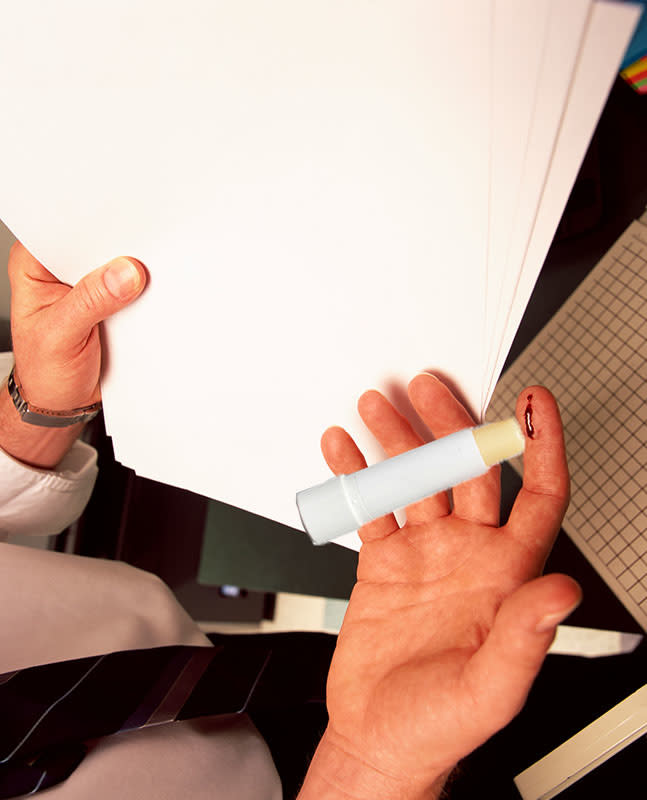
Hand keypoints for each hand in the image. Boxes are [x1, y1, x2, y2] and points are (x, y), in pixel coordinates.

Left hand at [0, 243, 145, 468]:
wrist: (63, 402)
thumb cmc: (44, 372)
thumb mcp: (60, 337)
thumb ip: (90, 302)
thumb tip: (125, 273)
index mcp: (34, 267)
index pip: (62, 232)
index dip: (90, 229)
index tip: (119, 235)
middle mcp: (61, 270)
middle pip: (94, 243)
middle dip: (118, 249)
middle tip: (141, 256)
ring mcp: (89, 284)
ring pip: (117, 264)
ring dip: (136, 270)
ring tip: (148, 278)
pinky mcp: (113, 300)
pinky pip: (133, 287)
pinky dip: (145, 292)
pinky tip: (152, 295)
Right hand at [300, 374, 579, 799]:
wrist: (378, 736)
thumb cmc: (439, 724)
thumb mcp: (490, 690)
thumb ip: (525, 636)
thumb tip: (562, 590)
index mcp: (507, 576)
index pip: (538, 496)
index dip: (543, 447)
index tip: (537, 403)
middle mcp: (469, 554)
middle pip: (466, 471)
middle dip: (450, 426)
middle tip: (429, 390)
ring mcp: (425, 552)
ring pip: (415, 479)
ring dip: (397, 441)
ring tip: (377, 407)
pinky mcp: (383, 560)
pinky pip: (370, 505)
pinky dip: (355, 474)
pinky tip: (344, 449)